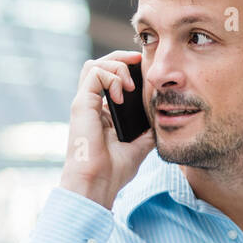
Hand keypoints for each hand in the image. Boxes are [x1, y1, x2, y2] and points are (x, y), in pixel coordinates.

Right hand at [58, 50, 155, 209]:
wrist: (98, 184)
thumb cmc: (113, 171)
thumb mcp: (139, 146)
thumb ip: (147, 131)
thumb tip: (162, 120)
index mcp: (102, 113)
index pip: (109, 79)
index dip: (126, 69)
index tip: (145, 71)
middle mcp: (91, 105)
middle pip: (100, 66)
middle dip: (121, 58)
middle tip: (140, 60)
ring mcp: (84, 103)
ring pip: (94, 64)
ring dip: (116, 65)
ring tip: (129, 84)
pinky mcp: (81, 104)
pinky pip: (93, 73)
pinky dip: (111, 77)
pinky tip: (121, 94)